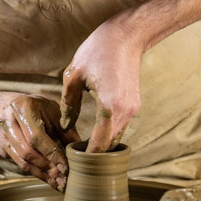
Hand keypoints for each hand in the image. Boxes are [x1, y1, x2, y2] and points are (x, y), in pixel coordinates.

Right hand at [0, 94, 78, 190]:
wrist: (18, 106)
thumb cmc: (41, 108)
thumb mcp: (56, 113)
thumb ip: (67, 132)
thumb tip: (80, 155)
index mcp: (23, 106)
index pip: (36, 136)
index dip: (51, 154)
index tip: (66, 168)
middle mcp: (6, 120)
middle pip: (26, 152)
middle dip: (46, 168)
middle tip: (63, 180)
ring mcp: (0, 134)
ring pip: (20, 161)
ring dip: (41, 174)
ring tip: (58, 183)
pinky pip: (17, 163)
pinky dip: (34, 171)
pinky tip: (48, 177)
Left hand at [60, 11, 142, 152]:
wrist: (127, 35)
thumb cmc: (98, 50)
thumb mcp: (74, 75)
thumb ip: (69, 102)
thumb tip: (66, 123)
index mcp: (109, 105)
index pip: (99, 143)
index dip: (87, 157)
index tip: (75, 164)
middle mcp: (125, 111)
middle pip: (110, 145)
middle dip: (95, 156)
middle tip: (77, 161)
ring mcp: (133, 108)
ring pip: (117, 137)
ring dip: (103, 146)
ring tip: (84, 151)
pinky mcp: (135, 103)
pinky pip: (121, 126)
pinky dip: (109, 134)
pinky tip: (96, 134)